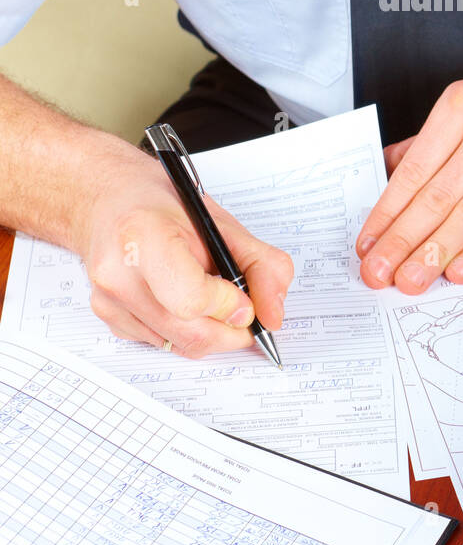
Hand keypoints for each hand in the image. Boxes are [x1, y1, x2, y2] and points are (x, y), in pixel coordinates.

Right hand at [73, 145, 293, 356]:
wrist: (112, 199)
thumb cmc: (164, 205)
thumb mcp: (223, 222)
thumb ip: (262, 266)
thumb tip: (272, 315)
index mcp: (144, 237)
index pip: (191, 299)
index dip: (229, 304)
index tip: (243, 297)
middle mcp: (118, 274)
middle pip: (190, 333)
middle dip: (231, 329)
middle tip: (244, 311)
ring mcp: (108, 300)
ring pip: (179, 345)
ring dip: (210, 331)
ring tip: (212, 296)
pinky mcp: (108, 318)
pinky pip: (161, 343)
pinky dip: (183, 330)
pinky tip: (180, 298)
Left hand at [356, 28, 462, 293]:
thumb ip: (428, 140)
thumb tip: (387, 174)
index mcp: (461, 107)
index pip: (415, 170)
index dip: (387, 211)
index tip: (368, 242)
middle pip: (438, 196)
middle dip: (403, 240)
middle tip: (379, 273)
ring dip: (436, 253)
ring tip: (411, 279)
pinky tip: (458, 270)